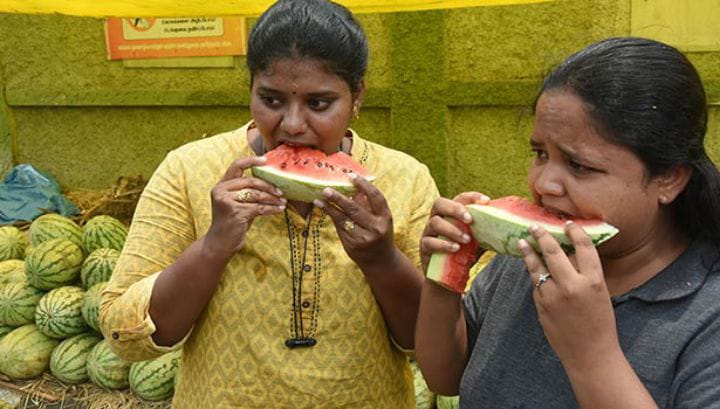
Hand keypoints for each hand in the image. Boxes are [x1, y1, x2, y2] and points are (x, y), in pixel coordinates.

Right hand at [203, 156, 285, 259]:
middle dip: (268, 186)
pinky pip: (259, 207)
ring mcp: (226, 201)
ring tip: (283, 201)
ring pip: (256, 195)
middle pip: (251, 181)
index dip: (251, 161)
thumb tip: (271, 183)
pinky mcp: (235, 212)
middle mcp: (221, 190)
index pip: (236, 166)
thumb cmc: (231, 223)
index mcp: (221, 185)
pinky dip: (271, 208)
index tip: (266, 160)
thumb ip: (248, 192)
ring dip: (272, 198)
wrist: (219, 243)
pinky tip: (279, 209)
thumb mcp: (238, 203)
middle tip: (281, 191)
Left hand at [314, 173, 393, 268]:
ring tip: (321, 197)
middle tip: (327, 189)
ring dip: (330, 206)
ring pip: (343, 219)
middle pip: (355, 209)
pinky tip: (323, 207)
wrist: (381, 261)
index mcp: (385, 218)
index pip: (375, 197)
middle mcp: (375, 228)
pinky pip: (339, 227)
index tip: (351, 176)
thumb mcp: (379, 219)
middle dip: (339, 198)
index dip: (363, 184)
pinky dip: (331, 215)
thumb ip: (368, 204)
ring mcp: (363, 238)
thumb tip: (353, 186)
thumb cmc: (380, 234)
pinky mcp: (352, 245)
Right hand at [419, 192, 488, 273]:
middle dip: (456, 209)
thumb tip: (509, 229)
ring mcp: (428, 232)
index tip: (486, 201)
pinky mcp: (423, 248)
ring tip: (466, 240)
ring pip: (435, 222)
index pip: (459, 198)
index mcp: (450, 214)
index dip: (471, 196)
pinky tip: (455, 249)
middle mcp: (437, 219)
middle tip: (470, 219)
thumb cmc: (462, 256)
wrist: (447, 279)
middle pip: (439, 203)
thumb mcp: (477, 243)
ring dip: (452, 229)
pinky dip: (443, 244)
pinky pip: (429, 242)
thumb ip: (487, 233)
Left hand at [519, 221, 619, 369]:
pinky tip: (531, 267)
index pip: (584, 248)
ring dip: (528, 252)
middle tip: (535, 226)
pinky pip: (535, 284)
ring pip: (537, 267)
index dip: (575, 232)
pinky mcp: (540, 305)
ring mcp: (553, 296)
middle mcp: (572, 286)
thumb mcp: (601, 294)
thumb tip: (571, 252)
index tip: (568, 224)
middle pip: (554, 252)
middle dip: (543, 236)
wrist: (590, 353)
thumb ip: (586, 273)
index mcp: (593, 281)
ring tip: (522, 241)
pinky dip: (534, 274)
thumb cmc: (600, 323)